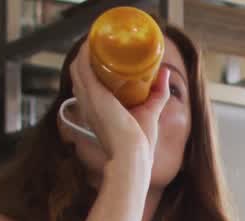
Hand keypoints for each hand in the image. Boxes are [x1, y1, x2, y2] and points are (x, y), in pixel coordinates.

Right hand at [67, 40, 170, 161]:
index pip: (85, 86)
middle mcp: (88, 104)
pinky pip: (83, 68)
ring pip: (78, 68)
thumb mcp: (150, 112)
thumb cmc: (140, 143)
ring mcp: (88, 99)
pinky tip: (90, 43)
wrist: (133, 157)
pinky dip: (85, 54)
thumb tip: (165, 72)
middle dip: (86, 57)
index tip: (100, 57)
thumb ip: (158, 93)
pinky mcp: (94, 95)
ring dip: (84, 52)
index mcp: (97, 111)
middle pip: (79, 74)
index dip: (89, 70)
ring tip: (97, 39)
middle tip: (101, 44)